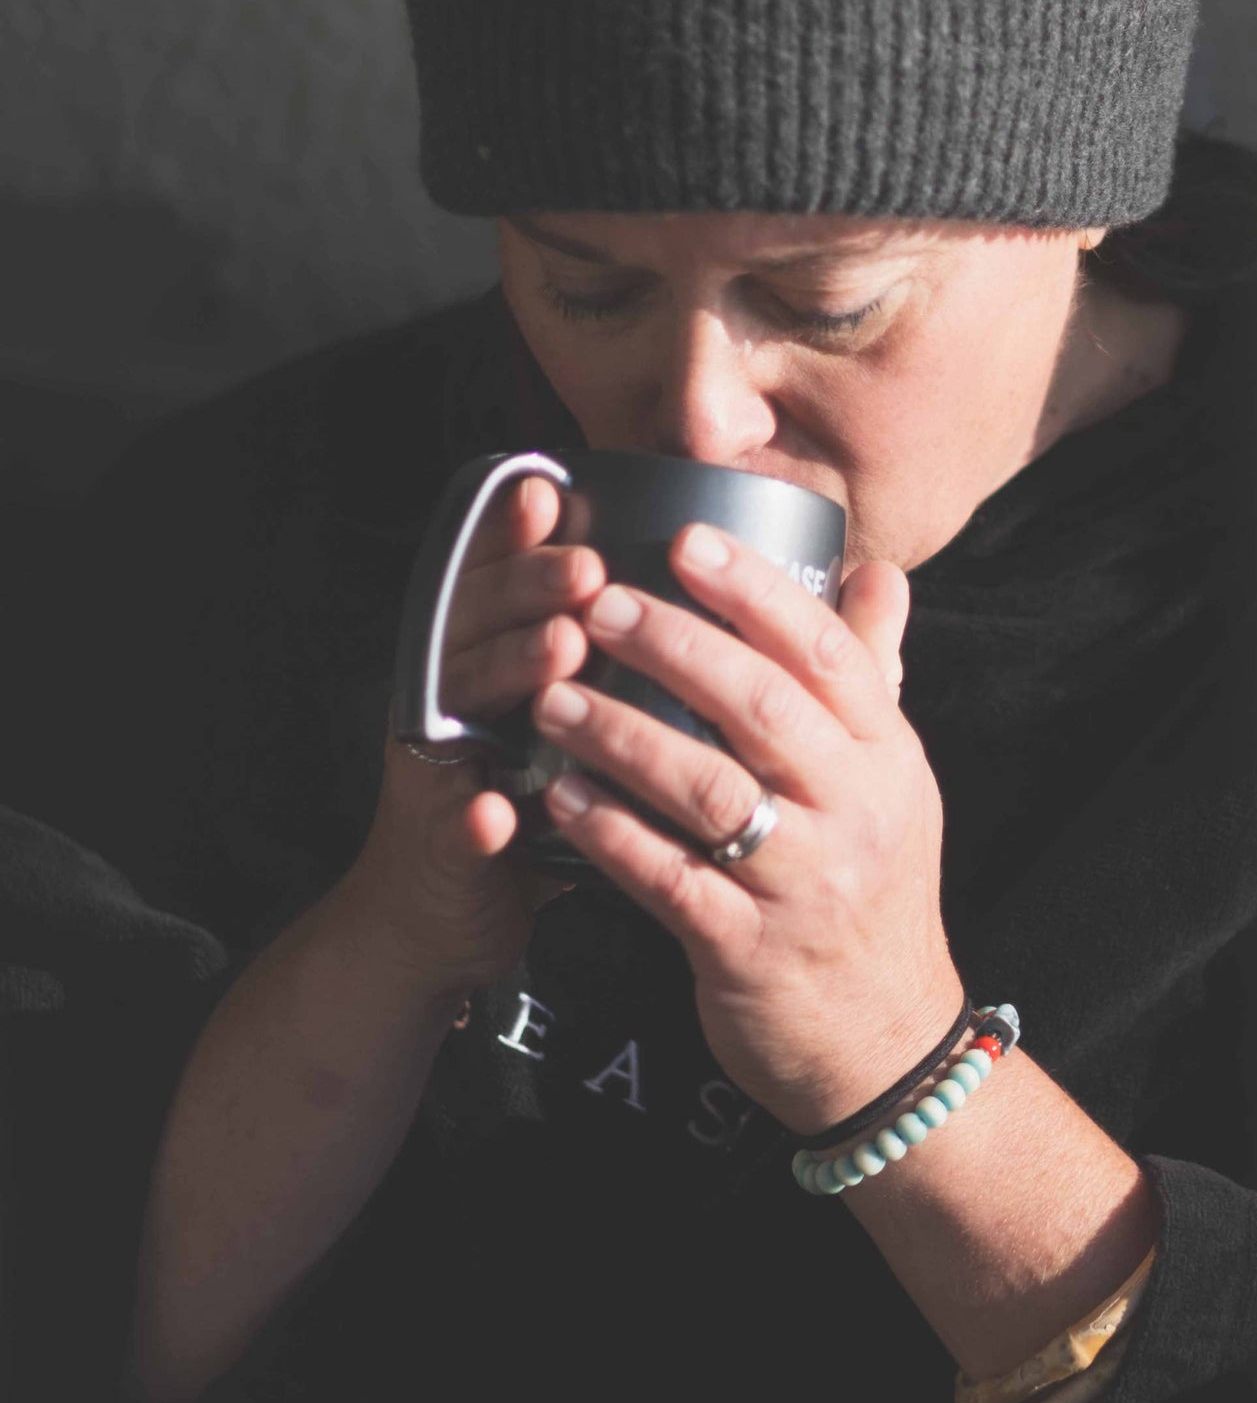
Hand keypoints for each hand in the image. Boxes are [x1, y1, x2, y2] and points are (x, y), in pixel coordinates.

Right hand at [341, 475, 606, 996]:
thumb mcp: (555, 712)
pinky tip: (495, 810)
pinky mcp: (434, 842)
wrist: (443, 916)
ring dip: (507, 671)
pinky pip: (451, 824)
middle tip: (588, 566)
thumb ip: (592, 649)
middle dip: (528, 587)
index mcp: (475, 654)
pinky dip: (471, 816)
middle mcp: (443, 695)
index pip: (488, 575)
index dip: (511, 532)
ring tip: (561, 648)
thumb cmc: (526, 796)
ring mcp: (432, 765)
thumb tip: (679, 581)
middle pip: (474, 621)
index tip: (550, 486)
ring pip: (460, 703)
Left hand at [529, 523, 959, 1133]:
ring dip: (623, 735)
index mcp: (886, 757)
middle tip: (596, 603)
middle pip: (763, 706)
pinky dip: (612, 835)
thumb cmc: (872, 892)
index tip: (686, 540)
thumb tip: (875, 572)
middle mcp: (855, 811)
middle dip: (674, 646)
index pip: (826, 653)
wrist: (885, 1043)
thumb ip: (873, 675)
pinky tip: (558, 798)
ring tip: (554, 695)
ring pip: (710, 790)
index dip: (755, 591)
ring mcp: (805, 883)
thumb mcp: (894, 782)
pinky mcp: (749, 950)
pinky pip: (671, 881)